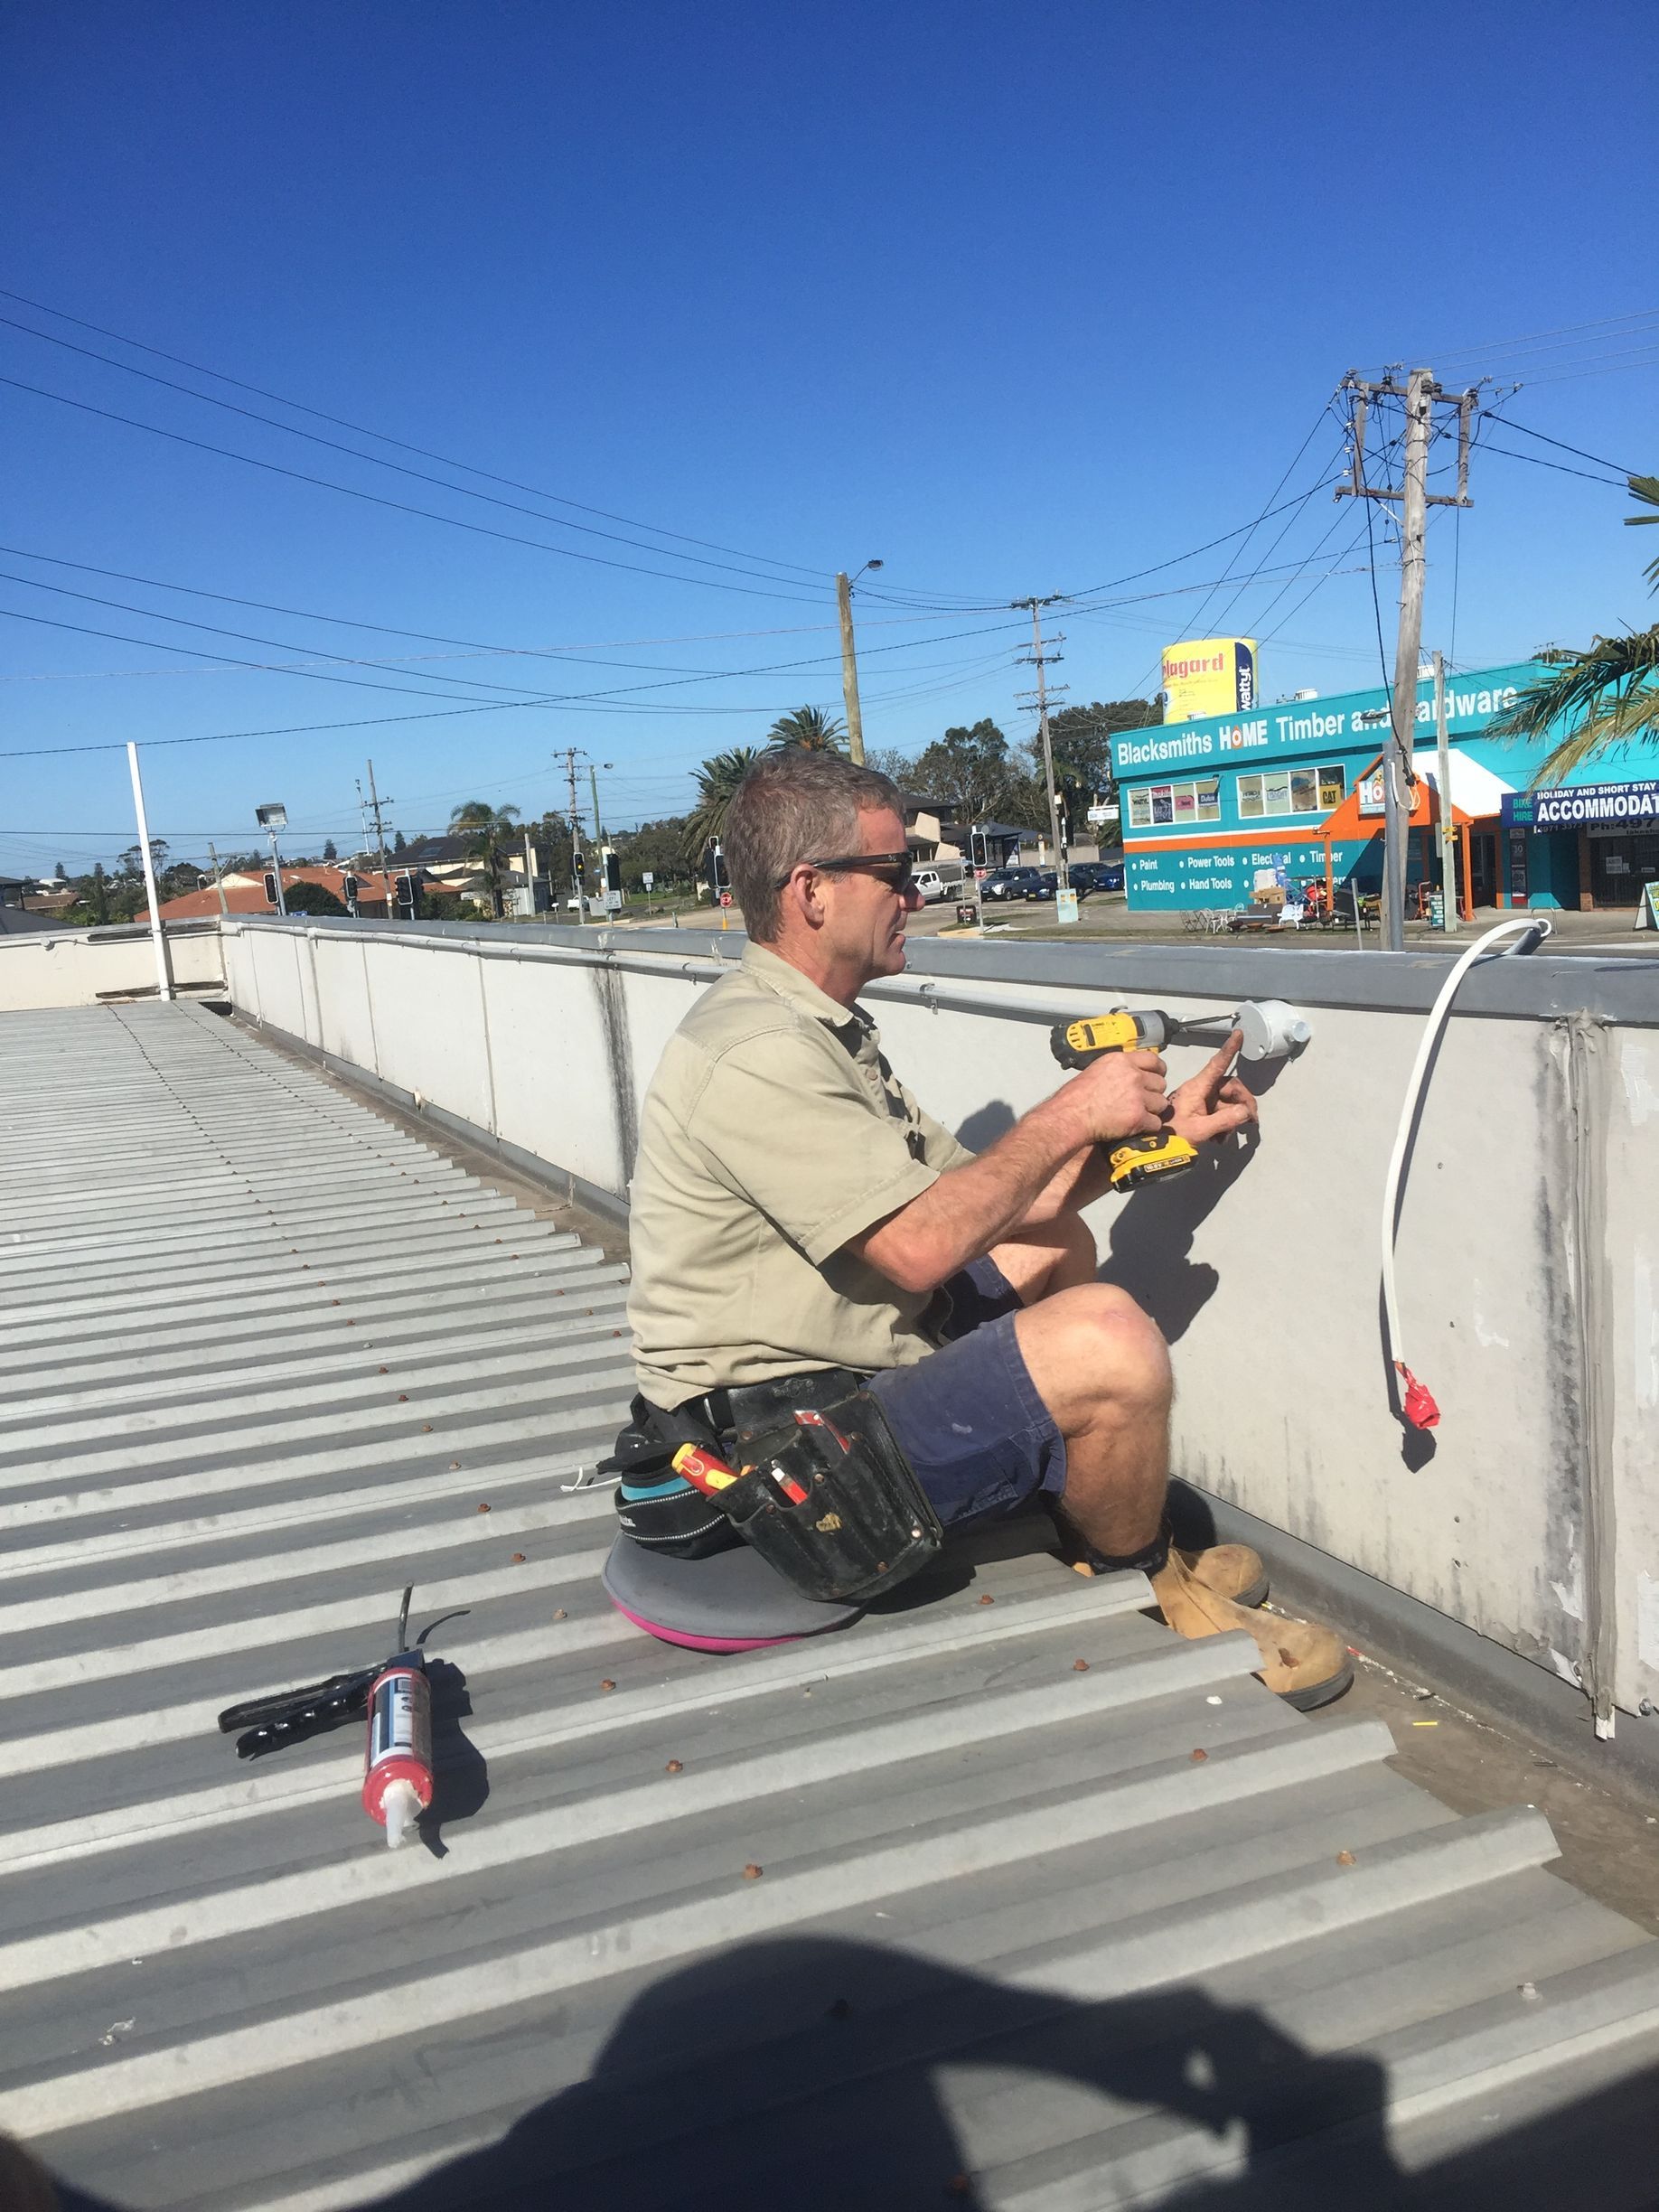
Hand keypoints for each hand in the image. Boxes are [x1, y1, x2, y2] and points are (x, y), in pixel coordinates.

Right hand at [1062, 1047, 1168, 1145]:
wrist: (1071, 1115)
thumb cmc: (1077, 1096)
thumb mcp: (1098, 1069)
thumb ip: (1119, 1069)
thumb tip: (1133, 1072)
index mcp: (1122, 1061)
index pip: (1154, 1060)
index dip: (1159, 1070)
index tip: (1157, 1076)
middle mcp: (1133, 1076)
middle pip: (1161, 1083)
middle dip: (1153, 1093)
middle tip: (1142, 1101)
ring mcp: (1137, 1096)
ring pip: (1161, 1103)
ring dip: (1152, 1110)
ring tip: (1137, 1114)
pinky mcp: (1138, 1117)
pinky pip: (1156, 1122)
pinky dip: (1148, 1127)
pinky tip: (1136, 1126)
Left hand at [1166, 1031, 1258, 1145]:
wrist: (1154, 1146)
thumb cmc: (1172, 1134)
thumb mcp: (1199, 1129)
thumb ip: (1224, 1119)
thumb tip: (1245, 1111)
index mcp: (1197, 1087)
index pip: (1217, 1064)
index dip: (1229, 1049)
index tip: (1238, 1034)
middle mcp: (1201, 1090)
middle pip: (1230, 1087)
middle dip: (1242, 1103)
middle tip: (1250, 1121)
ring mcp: (1201, 1100)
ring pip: (1227, 1102)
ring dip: (1233, 1118)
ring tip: (1225, 1137)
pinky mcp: (1200, 1110)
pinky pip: (1220, 1112)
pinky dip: (1224, 1124)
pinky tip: (1219, 1139)